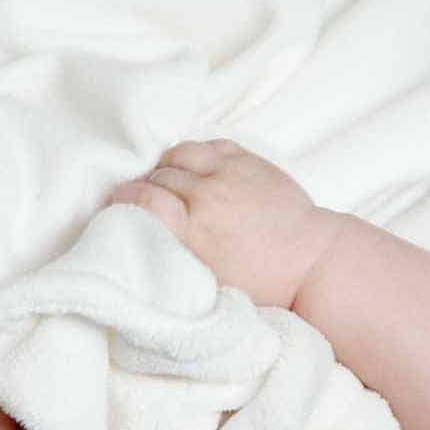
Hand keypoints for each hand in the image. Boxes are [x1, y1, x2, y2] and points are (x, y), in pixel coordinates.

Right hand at [110, 139, 343, 307]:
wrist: (311, 263)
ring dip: (168, 166)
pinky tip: (195, 168)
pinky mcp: (250, 161)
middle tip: (144, 198)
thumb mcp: (210, 285)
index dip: (124, 198)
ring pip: (180, 154)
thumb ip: (175, 259)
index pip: (143, 199)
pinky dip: (196, 154)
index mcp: (195, 232)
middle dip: (146, 185)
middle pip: (158, 177)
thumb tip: (142, 248)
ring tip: (169, 181)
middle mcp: (209, 197)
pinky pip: (209, 144)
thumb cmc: (262, 285)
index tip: (118, 203)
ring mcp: (231, 174)